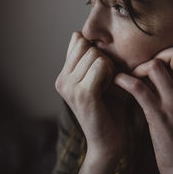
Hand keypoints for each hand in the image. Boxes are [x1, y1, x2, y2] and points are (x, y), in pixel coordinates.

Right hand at [55, 31, 126, 159]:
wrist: (110, 140)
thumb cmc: (110, 108)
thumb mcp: (97, 78)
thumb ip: (89, 59)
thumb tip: (78, 33)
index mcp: (63, 75)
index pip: (78, 41)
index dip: (96, 51)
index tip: (102, 71)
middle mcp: (62, 80)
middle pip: (87, 45)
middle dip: (103, 58)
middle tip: (106, 81)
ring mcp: (69, 87)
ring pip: (95, 54)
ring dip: (109, 68)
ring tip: (107, 87)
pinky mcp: (82, 94)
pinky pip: (100, 66)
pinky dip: (110, 75)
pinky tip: (109, 90)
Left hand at [114, 45, 172, 173]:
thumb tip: (163, 70)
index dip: (171, 51)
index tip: (158, 62)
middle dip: (160, 53)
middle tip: (145, 68)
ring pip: (156, 67)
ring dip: (139, 68)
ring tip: (130, 77)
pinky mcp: (158, 117)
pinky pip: (140, 90)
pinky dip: (125, 82)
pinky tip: (118, 82)